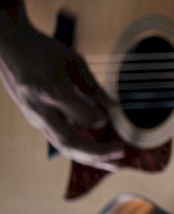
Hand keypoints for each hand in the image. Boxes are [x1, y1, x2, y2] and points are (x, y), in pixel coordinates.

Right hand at [0, 18, 122, 170]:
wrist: (10, 48)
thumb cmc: (45, 51)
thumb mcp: (74, 62)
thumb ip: (94, 88)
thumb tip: (115, 110)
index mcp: (53, 91)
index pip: (82, 117)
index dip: (100, 119)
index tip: (112, 114)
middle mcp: (41, 110)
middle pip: (70, 141)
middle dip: (98, 153)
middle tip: (122, 152)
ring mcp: (36, 118)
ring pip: (64, 147)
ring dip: (91, 158)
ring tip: (114, 165)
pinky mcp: (36, 121)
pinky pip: (59, 141)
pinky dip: (80, 151)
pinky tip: (98, 156)